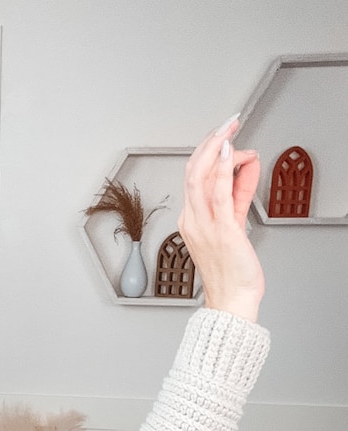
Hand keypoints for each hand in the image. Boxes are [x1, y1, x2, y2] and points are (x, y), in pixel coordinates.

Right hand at [177, 117, 264, 321]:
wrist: (231, 299)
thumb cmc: (231, 271)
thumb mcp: (235, 224)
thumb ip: (239, 193)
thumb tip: (246, 166)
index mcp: (191, 219)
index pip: (196, 176)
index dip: (211, 151)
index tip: (229, 137)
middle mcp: (193, 219)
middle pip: (193, 169)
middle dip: (211, 141)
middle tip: (228, 123)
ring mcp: (204, 224)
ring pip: (200, 176)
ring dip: (216, 147)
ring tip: (229, 129)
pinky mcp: (221, 230)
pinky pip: (218, 193)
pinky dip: (224, 169)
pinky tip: (231, 152)